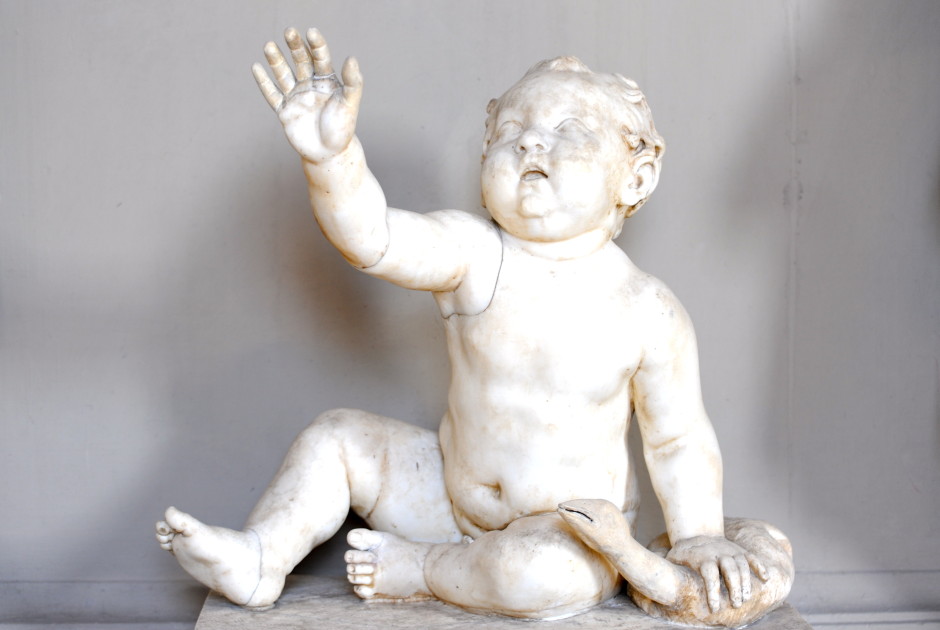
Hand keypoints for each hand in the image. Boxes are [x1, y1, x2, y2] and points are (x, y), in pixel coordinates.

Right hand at [252, 28, 362, 162]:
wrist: (329, 154)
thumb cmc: (342, 129)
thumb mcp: (349, 104)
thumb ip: (353, 83)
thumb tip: (352, 58)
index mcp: (327, 81)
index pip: (320, 58)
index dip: (316, 45)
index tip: (311, 32)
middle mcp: (310, 85)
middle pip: (301, 61)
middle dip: (294, 46)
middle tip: (289, 31)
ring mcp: (296, 97)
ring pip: (284, 74)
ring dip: (276, 60)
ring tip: (269, 46)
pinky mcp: (284, 111)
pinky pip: (272, 94)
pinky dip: (264, 82)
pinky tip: (256, 67)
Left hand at [666, 535, 767, 612]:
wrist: (696, 531)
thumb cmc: (684, 552)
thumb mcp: (674, 559)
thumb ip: (671, 571)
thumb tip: (654, 587)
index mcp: (703, 558)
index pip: (710, 575)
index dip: (712, 592)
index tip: (714, 608)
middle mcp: (719, 553)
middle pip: (730, 570)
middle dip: (734, 589)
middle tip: (735, 605)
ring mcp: (730, 551)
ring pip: (743, 565)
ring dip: (746, 582)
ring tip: (744, 598)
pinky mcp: (739, 550)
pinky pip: (752, 558)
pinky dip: (760, 567)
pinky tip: (766, 578)